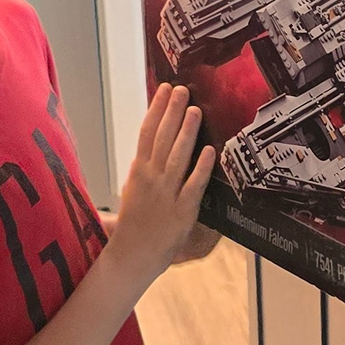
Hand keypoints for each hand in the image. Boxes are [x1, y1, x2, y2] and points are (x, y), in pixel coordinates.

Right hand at [104, 84, 215, 287]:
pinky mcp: (183, 210)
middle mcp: (151, 178)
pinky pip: (194, 184)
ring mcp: (166, 194)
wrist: (133, 255)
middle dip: (172, 112)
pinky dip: (202, 167)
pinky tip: (211, 150)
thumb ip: (142, 167)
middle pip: (162, 138)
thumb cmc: (135, 222)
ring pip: (178, 156)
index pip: (147, 132)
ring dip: (187, 132)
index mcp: (138, 170)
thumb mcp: (133, 188)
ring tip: (196, 110)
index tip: (165, 89)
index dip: (157, 109)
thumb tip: (148, 148)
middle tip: (183, 90)